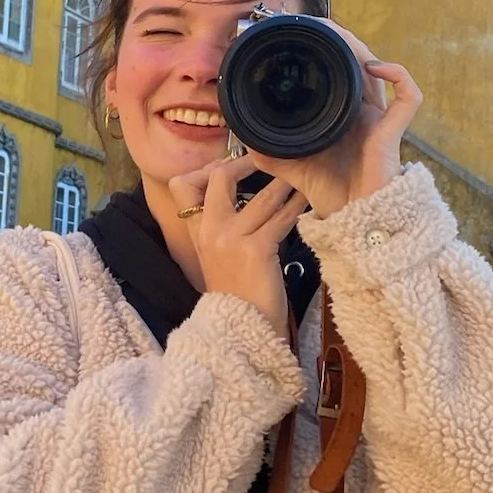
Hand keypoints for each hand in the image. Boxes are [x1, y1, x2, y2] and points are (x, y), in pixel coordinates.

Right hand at [169, 156, 305, 340]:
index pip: (185, 186)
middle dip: (246, 164)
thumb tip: (241, 202)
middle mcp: (209, 231)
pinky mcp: (256, 249)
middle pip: (221, 178)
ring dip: (284, 184)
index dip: (209, 169)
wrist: (241, 331)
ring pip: (261, 197)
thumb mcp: (217, 258)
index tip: (231, 166)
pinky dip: (297, 207)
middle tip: (268, 161)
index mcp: (196, 233)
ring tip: (299, 176)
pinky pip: (281, 218)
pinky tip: (308, 201)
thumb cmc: (236, 296)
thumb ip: (222, 229)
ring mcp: (231, 238)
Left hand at [257, 25, 422, 218]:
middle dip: (340, 39)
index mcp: (340, 114)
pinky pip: (409, 96)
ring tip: (337, 35)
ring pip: (380, 68)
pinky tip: (375, 66)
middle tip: (314, 25)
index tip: (301, 34)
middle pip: (358, 61)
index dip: (325, 49)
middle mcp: (362, 110)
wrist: (352, 220)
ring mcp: (380, 118)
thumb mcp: (289, 165)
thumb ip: (268, 149)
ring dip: (360, 48)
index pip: (337, 71)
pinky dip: (398, 75)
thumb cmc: (329, 193)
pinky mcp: (394, 130)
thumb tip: (241, 132)